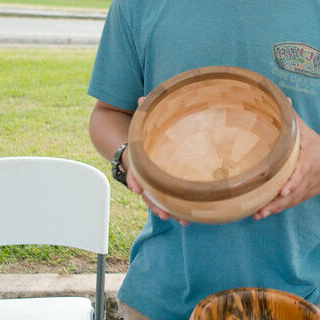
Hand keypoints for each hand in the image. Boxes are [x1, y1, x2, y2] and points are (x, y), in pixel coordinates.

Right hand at [124, 97, 189, 225]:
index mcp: (138, 156)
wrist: (132, 138)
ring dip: (168, 210)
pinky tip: (187, 217)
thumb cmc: (142, 126)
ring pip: (158, 199)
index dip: (135, 179)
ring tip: (183, 221)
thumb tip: (141, 98)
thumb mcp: (142, 117)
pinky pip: (166, 198)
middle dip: (155, 203)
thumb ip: (144, 109)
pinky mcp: (161, 183)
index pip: (134, 170)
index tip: (137, 189)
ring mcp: (152, 179)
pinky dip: (175, 207)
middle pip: (147, 191)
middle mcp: (144, 171)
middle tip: (166, 215)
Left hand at [253, 111, 319, 219]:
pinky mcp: (305, 196)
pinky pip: (291, 204)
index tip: (282, 191)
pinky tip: (263, 214)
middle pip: (292, 194)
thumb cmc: (319, 146)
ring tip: (258, 215)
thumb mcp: (306, 132)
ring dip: (274, 209)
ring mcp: (307, 189)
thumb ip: (293, 117)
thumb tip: (283, 98)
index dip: (292, 183)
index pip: (300, 174)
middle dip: (277, 203)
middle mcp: (307, 179)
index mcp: (308, 163)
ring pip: (290, 202)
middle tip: (260, 210)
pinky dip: (278, 209)